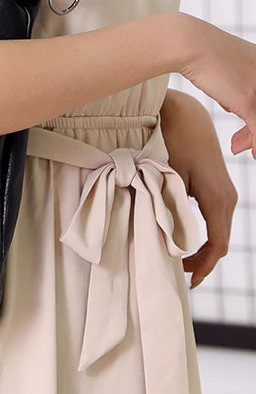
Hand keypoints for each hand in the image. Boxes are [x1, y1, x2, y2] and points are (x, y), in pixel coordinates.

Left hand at [159, 87, 237, 289]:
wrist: (186, 114)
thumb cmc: (173, 141)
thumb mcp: (167, 176)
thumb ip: (169, 205)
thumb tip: (166, 235)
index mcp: (217, 198)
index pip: (216, 244)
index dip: (203, 265)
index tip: (188, 279)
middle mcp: (227, 198)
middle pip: (220, 241)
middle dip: (202, 260)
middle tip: (180, 274)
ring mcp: (225, 192)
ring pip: (218, 230)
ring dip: (202, 246)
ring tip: (180, 260)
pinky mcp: (218, 187)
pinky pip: (215, 218)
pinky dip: (202, 231)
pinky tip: (185, 238)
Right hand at [176, 12, 255, 158]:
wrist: (187, 43)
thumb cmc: (202, 53)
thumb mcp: (228, 71)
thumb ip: (239, 89)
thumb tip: (239, 108)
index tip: (250, 130)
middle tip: (243, 144)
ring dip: (255, 139)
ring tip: (243, 148)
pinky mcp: (250, 101)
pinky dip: (255, 144)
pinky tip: (252, 153)